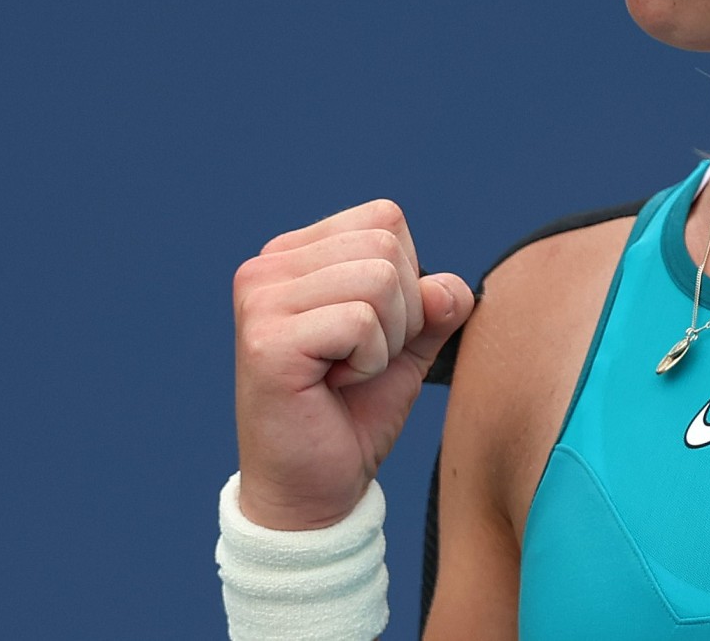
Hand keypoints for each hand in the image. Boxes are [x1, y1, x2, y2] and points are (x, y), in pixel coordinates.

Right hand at [232, 199, 474, 529]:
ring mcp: (260, 300)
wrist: (313, 490)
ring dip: (386, 340)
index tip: (371, 332)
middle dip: (402, 312)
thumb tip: (449, 288)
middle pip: (387, 245)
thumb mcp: (409, 344)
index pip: (386, 219)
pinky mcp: (266, 341)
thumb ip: (435, 303)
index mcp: (294, 255)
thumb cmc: (355, 412)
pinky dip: (369, 363)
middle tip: (361, 359)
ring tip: (346, 372)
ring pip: (380, 280)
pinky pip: (362, 322)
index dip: (408, 280)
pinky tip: (333, 387)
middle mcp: (266, 267)